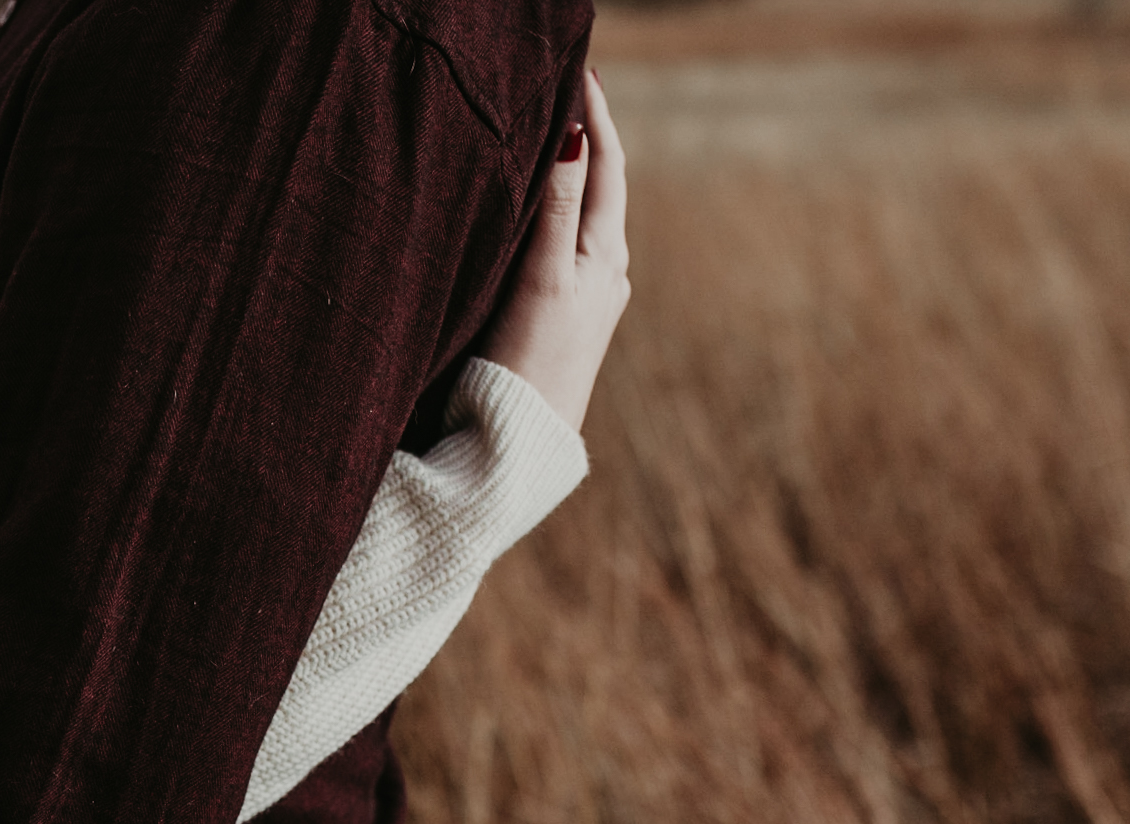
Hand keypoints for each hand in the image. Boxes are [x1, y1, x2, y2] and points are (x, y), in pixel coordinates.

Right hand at [481, 67, 629, 431]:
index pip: (607, 167)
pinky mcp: (564, 323)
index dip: (594, 117)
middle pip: (601, 189)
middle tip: (567, 94)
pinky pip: (565, 250)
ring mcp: (587, 299)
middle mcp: (606, 273)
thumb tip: (574, 133)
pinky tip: (536, 222)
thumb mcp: (544, 276)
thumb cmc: (531, 361)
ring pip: (583, 220)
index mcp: (605, 256)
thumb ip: (555, 205)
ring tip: (553, 144)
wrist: (522, 444)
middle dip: (586, 142)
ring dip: (571, 180)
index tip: (579, 74)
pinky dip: (554, 218)